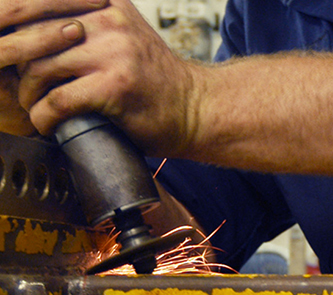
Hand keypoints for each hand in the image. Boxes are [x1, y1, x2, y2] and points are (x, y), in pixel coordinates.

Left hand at [19, 0, 198, 156]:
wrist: (193, 108)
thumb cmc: (156, 80)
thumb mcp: (125, 35)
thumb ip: (90, 25)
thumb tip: (35, 34)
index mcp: (107, 3)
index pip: (39, 5)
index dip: (16, 31)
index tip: (15, 56)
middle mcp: (109, 19)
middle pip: (32, 36)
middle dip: (17, 66)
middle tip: (23, 87)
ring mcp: (113, 52)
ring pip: (38, 69)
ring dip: (29, 95)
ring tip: (36, 106)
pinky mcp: (113, 86)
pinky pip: (57, 101)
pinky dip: (44, 117)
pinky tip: (48, 124)